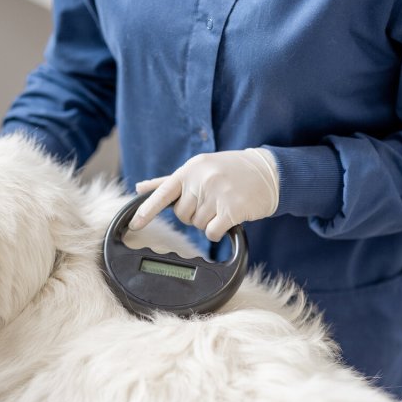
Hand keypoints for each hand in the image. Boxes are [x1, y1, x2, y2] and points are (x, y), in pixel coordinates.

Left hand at [128, 148, 278, 241]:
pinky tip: (229, 218)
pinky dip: (218, 231)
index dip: (146, 211)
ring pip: (198, 225)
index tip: (134, 225)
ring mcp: (217, 194)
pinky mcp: (232, 209)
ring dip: (209, 222)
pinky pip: (212, 233)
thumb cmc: (230, 171)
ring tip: (223, 205)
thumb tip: (140, 187)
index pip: (162, 193)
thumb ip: (169, 181)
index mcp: (190, 169)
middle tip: (212, 201)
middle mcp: (201, 180)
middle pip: (182, 215)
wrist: (268, 172)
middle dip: (194, 214)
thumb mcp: (198, 168)